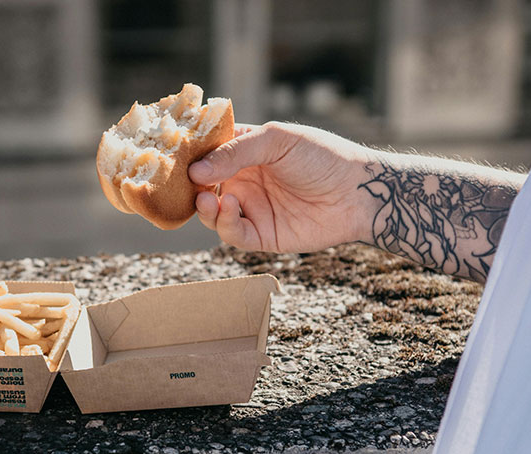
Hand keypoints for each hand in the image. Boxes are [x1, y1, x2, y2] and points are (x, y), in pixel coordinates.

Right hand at [188, 122, 370, 252]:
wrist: (358, 193)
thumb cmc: (322, 157)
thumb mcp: (277, 140)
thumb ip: (236, 151)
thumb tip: (195, 171)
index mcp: (245, 152)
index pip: (207, 153)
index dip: (189, 155)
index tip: (172, 156)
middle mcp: (244, 180)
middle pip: (203, 187)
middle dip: (190, 187)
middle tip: (182, 184)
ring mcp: (252, 208)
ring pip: (212, 213)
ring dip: (204, 206)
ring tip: (208, 197)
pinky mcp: (262, 235)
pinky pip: (233, 233)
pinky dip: (225, 222)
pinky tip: (229, 206)